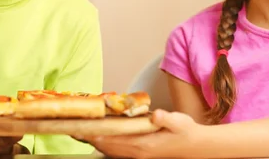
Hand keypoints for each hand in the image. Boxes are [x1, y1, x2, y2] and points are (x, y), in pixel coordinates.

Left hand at [77, 110, 200, 158]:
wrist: (196, 146)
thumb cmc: (186, 132)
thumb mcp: (180, 122)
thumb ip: (168, 119)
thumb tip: (158, 114)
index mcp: (144, 145)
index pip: (114, 141)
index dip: (97, 135)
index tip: (82, 129)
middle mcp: (138, 152)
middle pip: (107, 147)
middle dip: (90, 138)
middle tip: (73, 129)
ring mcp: (138, 154)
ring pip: (110, 151)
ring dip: (95, 142)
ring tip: (80, 133)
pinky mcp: (140, 153)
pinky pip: (117, 151)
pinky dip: (105, 145)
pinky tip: (99, 138)